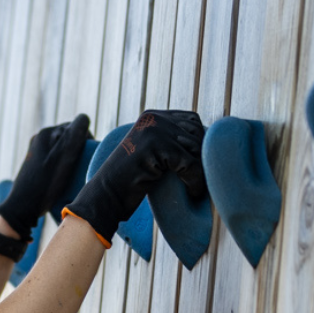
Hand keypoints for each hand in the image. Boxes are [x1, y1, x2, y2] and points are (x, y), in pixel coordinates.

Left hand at [0, 115, 91, 232]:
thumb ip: (75, 134)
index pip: (78, 125)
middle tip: (78, 167)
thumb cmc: (44, 184)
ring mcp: (37, 151)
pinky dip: (63, 165)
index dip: (86, 139)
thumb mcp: (64, 157)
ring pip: (64, 148)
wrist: (21, 208)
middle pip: (71, 136)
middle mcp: (40, 138)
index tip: (85, 157)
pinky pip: (57, 158)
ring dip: (71, 157)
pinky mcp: (36, 164)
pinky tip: (60, 178)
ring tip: (70, 174)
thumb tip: (83, 118)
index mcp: (47, 133)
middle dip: (78, 148)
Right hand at [65, 110, 205, 243]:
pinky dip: (195, 181)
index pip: (192, 120)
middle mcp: (154, 118)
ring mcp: (154, 130)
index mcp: (152, 116)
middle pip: (196, 132)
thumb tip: (207, 142)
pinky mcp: (156, 146)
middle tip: (198, 177)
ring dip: (200, 170)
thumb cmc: (131, 181)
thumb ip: (171, 141)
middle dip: (201, 156)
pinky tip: (192, 192)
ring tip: (194, 186)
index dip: (199, 143)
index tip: (197, 164)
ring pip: (195, 148)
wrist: (106, 195)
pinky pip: (189, 164)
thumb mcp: (152, 153)